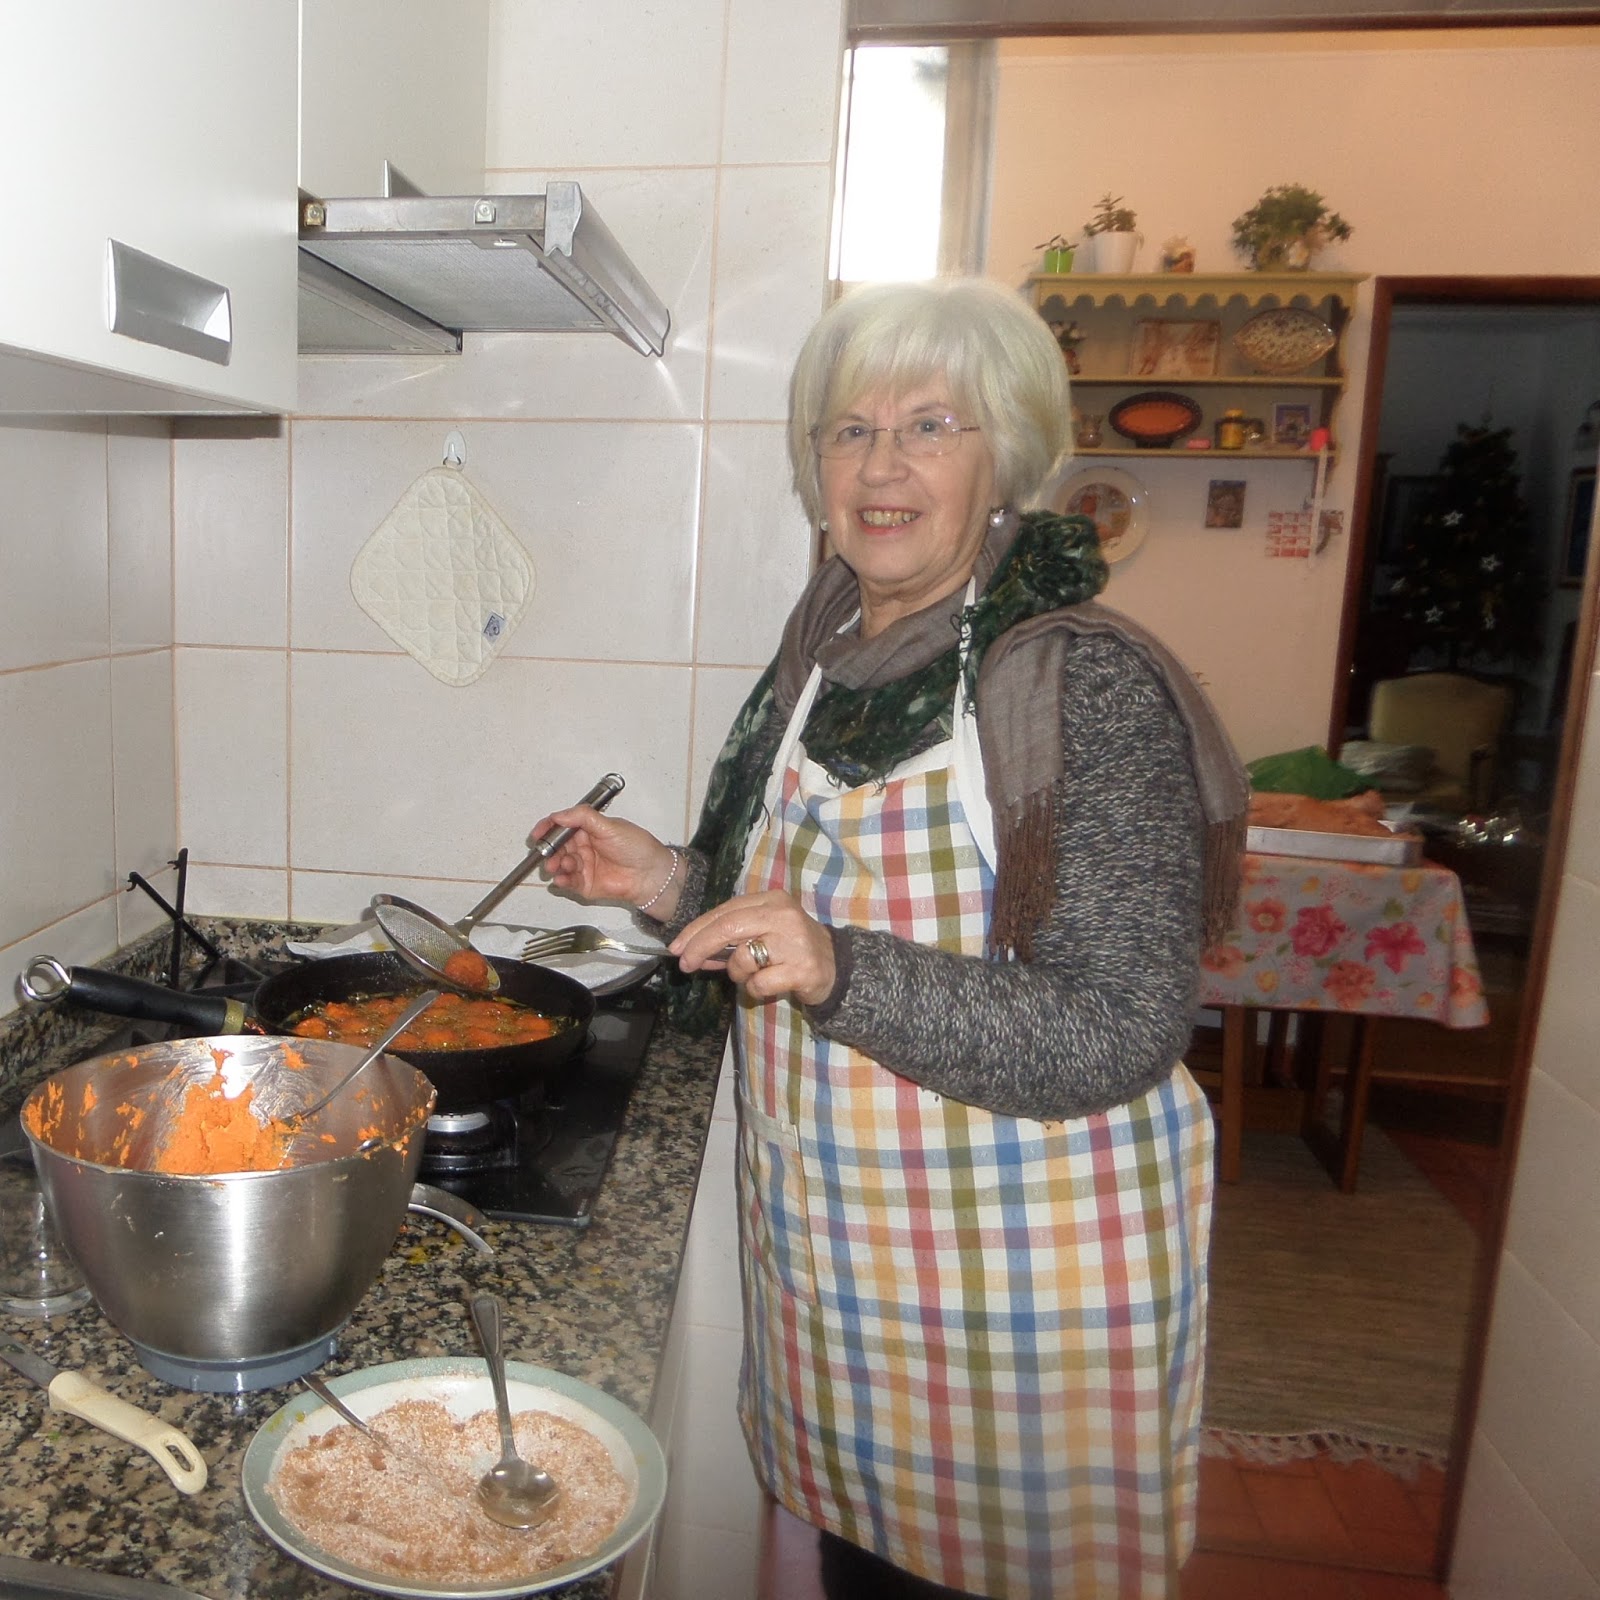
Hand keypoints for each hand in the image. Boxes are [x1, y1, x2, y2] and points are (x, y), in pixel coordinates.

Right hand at [534, 808, 678, 913]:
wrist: (651, 874)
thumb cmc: (636, 847)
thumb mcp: (609, 825)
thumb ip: (582, 817)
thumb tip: (558, 815)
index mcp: (588, 829)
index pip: (561, 826)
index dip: (547, 828)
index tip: (538, 834)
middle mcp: (583, 847)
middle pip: (557, 847)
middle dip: (550, 850)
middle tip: (548, 854)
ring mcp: (583, 866)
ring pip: (560, 865)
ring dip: (555, 865)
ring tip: (558, 866)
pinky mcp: (585, 885)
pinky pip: (568, 882)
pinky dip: (561, 880)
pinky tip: (561, 879)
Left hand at [669, 891, 835, 1007]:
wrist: (836, 967)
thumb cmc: (792, 947)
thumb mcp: (764, 932)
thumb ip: (732, 938)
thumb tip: (691, 951)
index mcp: (772, 900)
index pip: (725, 911)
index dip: (696, 930)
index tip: (676, 947)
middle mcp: (783, 916)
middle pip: (728, 927)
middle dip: (699, 947)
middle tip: (684, 965)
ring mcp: (793, 942)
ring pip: (742, 958)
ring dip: (735, 973)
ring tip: (749, 975)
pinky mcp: (801, 969)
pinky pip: (758, 983)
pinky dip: (754, 988)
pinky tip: (767, 984)